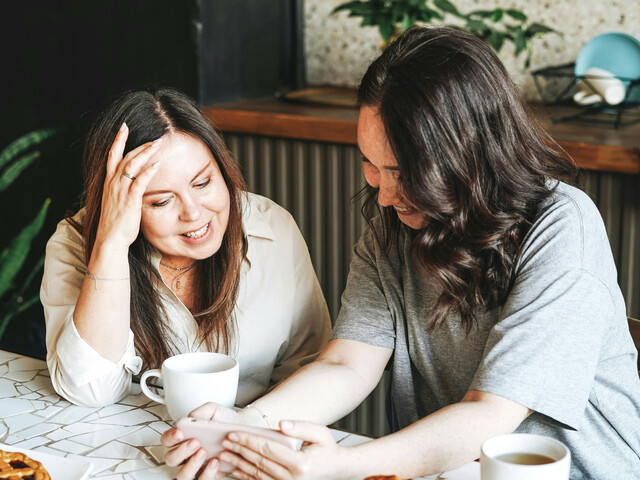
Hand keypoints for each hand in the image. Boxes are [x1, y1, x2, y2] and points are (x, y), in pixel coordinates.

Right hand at [94, 123, 161, 250]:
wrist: (110, 240)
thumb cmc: (116, 224)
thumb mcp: (118, 203)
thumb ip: (124, 192)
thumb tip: (134, 186)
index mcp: (109, 183)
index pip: (112, 156)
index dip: (118, 140)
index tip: (124, 127)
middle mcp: (112, 184)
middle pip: (125, 157)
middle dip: (140, 145)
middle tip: (155, 137)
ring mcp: (120, 191)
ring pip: (132, 165)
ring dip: (146, 153)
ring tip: (158, 144)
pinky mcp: (130, 200)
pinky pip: (139, 181)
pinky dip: (149, 171)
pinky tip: (158, 164)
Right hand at [161, 403, 253, 479]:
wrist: (242, 428)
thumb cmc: (224, 420)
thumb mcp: (213, 410)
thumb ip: (201, 412)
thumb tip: (190, 418)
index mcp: (183, 436)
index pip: (166, 440)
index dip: (169, 438)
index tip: (180, 432)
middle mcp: (186, 453)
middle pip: (171, 459)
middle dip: (181, 452)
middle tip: (195, 442)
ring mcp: (196, 465)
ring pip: (183, 475)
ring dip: (191, 465)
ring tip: (204, 452)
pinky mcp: (208, 474)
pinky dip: (207, 474)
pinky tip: (215, 461)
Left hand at [220, 421, 352, 479]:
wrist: (336, 469)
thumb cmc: (327, 449)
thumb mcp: (320, 433)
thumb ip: (301, 427)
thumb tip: (281, 424)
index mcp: (300, 464)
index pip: (268, 450)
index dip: (249, 440)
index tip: (235, 434)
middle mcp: (292, 479)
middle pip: (259, 462)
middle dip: (240, 450)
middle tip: (225, 441)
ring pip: (257, 474)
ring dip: (238, 464)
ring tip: (224, 455)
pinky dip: (246, 476)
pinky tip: (236, 470)